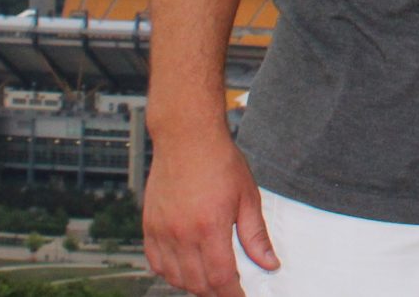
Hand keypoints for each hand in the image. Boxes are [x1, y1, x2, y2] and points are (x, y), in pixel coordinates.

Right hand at [144, 127, 276, 296]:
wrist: (187, 138)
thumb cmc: (219, 161)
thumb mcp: (247, 197)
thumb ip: (255, 235)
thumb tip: (268, 263)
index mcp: (210, 227)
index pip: (220, 278)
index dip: (232, 293)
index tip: (240, 296)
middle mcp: (182, 233)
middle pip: (197, 283)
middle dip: (215, 292)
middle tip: (229, 287)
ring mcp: (162, 231)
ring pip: (175, 277)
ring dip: (193, 285)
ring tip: (209, 280)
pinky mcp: (149, 226)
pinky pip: (156, 262)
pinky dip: (170, 273)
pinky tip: (184, 269)